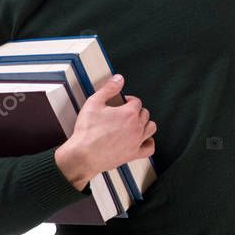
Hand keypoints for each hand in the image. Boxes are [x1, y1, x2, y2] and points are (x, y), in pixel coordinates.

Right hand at [55, 74, 156, 190]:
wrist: (83, 155)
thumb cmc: (87, 132)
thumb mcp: (94, 103)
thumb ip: (108, 88)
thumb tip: (118, 79)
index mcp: (129, 113)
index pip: (136, 101)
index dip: (129, 100)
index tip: (123, 102)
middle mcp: (136, 127)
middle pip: (145, 114)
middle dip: (136, 110)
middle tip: (125, 112)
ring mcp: (136, 141)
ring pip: (151, 128)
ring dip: (145, 123)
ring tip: (135, 123)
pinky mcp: (133, 154)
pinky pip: (150, 148)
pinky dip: (149, 142)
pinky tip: (142, 140)